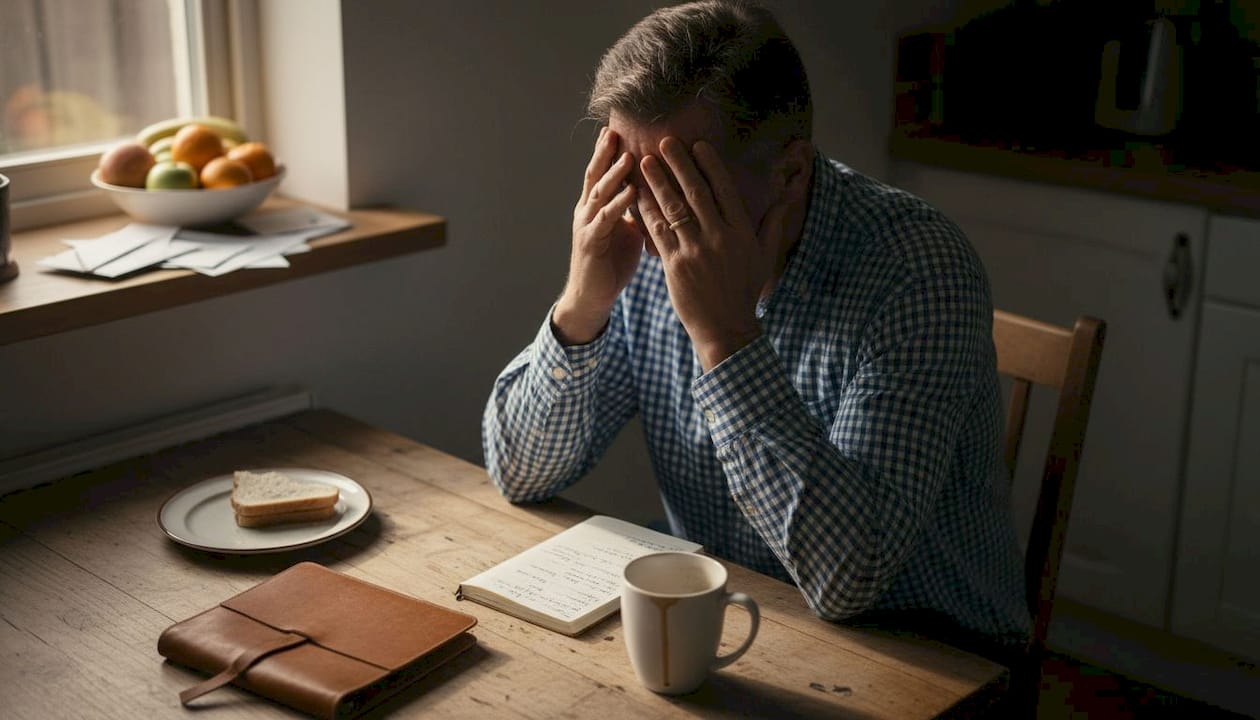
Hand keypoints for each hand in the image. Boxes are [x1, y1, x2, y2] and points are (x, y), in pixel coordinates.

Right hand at [553, 127, 640, 344]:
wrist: (592, 297)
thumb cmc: (612, 263)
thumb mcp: (628, 230)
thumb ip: (637, 210)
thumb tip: (658, 191)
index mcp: (596, 206)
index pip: (602, 172)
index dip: (609, 151)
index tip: (621, 128)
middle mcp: (587, 211)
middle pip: (596, 174)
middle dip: (605, 152)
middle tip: (616, 129)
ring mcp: (586, 225)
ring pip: (599, 192)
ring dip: (614, 173)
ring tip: (629, 154)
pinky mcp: (590, 242)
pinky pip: (605, 218)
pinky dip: (618, 203)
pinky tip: (632, 191)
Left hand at [638, 137, 788, 369]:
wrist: (726, 327)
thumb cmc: (745, 290)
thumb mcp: (765, 256)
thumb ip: (773, 224)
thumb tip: (787, 196)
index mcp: (741, 231)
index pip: (724, 189)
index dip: (710, 164)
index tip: (698, 144)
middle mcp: (719, 237)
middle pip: (696, 192)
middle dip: (680, 164)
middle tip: (666, 142)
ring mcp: (696, 251)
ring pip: (674, 208)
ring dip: (659, 182)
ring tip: (646, 161)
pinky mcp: (675, 265)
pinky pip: (658, 232)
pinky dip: (647, 211)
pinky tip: (637, 195)